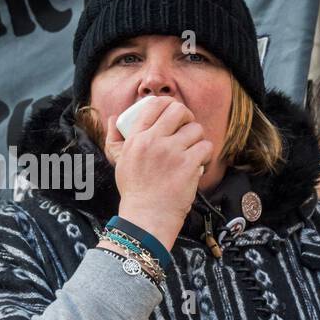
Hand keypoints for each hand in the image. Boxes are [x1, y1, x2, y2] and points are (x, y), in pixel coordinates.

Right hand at [106, 96, 212, 251]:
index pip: (154, 105)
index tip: (173, 113)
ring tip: (193, 149)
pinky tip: (200, 162)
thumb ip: (115, 139)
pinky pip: (205, 147)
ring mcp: (172, 153)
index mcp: (136, 138)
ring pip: (195, 129)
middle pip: (177, 110)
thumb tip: (113, 118)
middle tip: (187, 127)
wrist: (147, 216)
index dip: (168, 103)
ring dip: (197, 138)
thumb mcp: (119, 162)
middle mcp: (153, 141)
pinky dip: (206, 154)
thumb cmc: (134, 191)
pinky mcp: (188, 165)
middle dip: (187, 115)